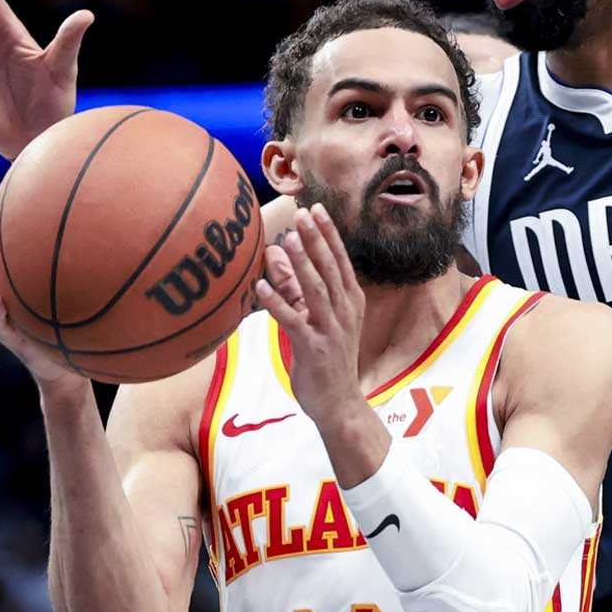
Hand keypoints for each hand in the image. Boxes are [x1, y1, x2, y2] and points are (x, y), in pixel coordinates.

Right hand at [0, 188, 88, 394]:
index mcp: (22, 280)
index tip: (2, 185)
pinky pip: (0, 326)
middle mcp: (8, 292)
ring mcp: (5, 315)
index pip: (7, 243)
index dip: (0, 215)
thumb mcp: (87, 298)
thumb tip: (123, 233)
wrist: (70, 371)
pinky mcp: (12, 340)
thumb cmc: (80, 330)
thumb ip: (93, 271)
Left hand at [254, 204, 365, 425]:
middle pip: (330, 268)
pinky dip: (277, 302)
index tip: (316, 209)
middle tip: (303, 213)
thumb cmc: (328, 358)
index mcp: (350, 300)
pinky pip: (292, 320)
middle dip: (316, 239)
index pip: (340, 260)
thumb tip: (275, 253)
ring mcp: (330, 329)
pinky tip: (261, 287)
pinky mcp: (312, 347)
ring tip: (289, 239)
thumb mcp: (317, 317)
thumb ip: (295, 286)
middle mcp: (344, 311)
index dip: (328, 234)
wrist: (339, 403)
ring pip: (316, 289)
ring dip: (302, 263)